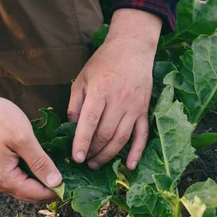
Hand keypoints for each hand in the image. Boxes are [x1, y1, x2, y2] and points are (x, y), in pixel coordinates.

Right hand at [0, 46, 61, 203]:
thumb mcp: (23, 139)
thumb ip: (40, 163)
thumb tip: (56, 183)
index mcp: (3, 178)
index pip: (36, 194)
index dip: (57, 192)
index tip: (75, 186)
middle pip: (29, 194)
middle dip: (50, 189)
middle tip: (72, 180)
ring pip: (23, 186)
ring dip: (41, 182)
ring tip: (62, 173)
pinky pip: (17, 177)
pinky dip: (31, 175)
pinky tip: (44, 166)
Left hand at [68, 8, 161, 169]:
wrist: (132, 49)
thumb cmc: (104, 62)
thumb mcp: (83, 78)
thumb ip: (76, 104)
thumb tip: (72, 127)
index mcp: (100, 91)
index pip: (90, 122)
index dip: (82, 142)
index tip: (76, 158)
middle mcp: (119, 101)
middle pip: (105, 134)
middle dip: (93, 151)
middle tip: (83, 161)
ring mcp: (134, 107)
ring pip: (121, 138)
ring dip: (108, 155)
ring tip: (96, 163)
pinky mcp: (144, 110)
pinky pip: (142, 135)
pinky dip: (137, 152)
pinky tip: (129, 166)